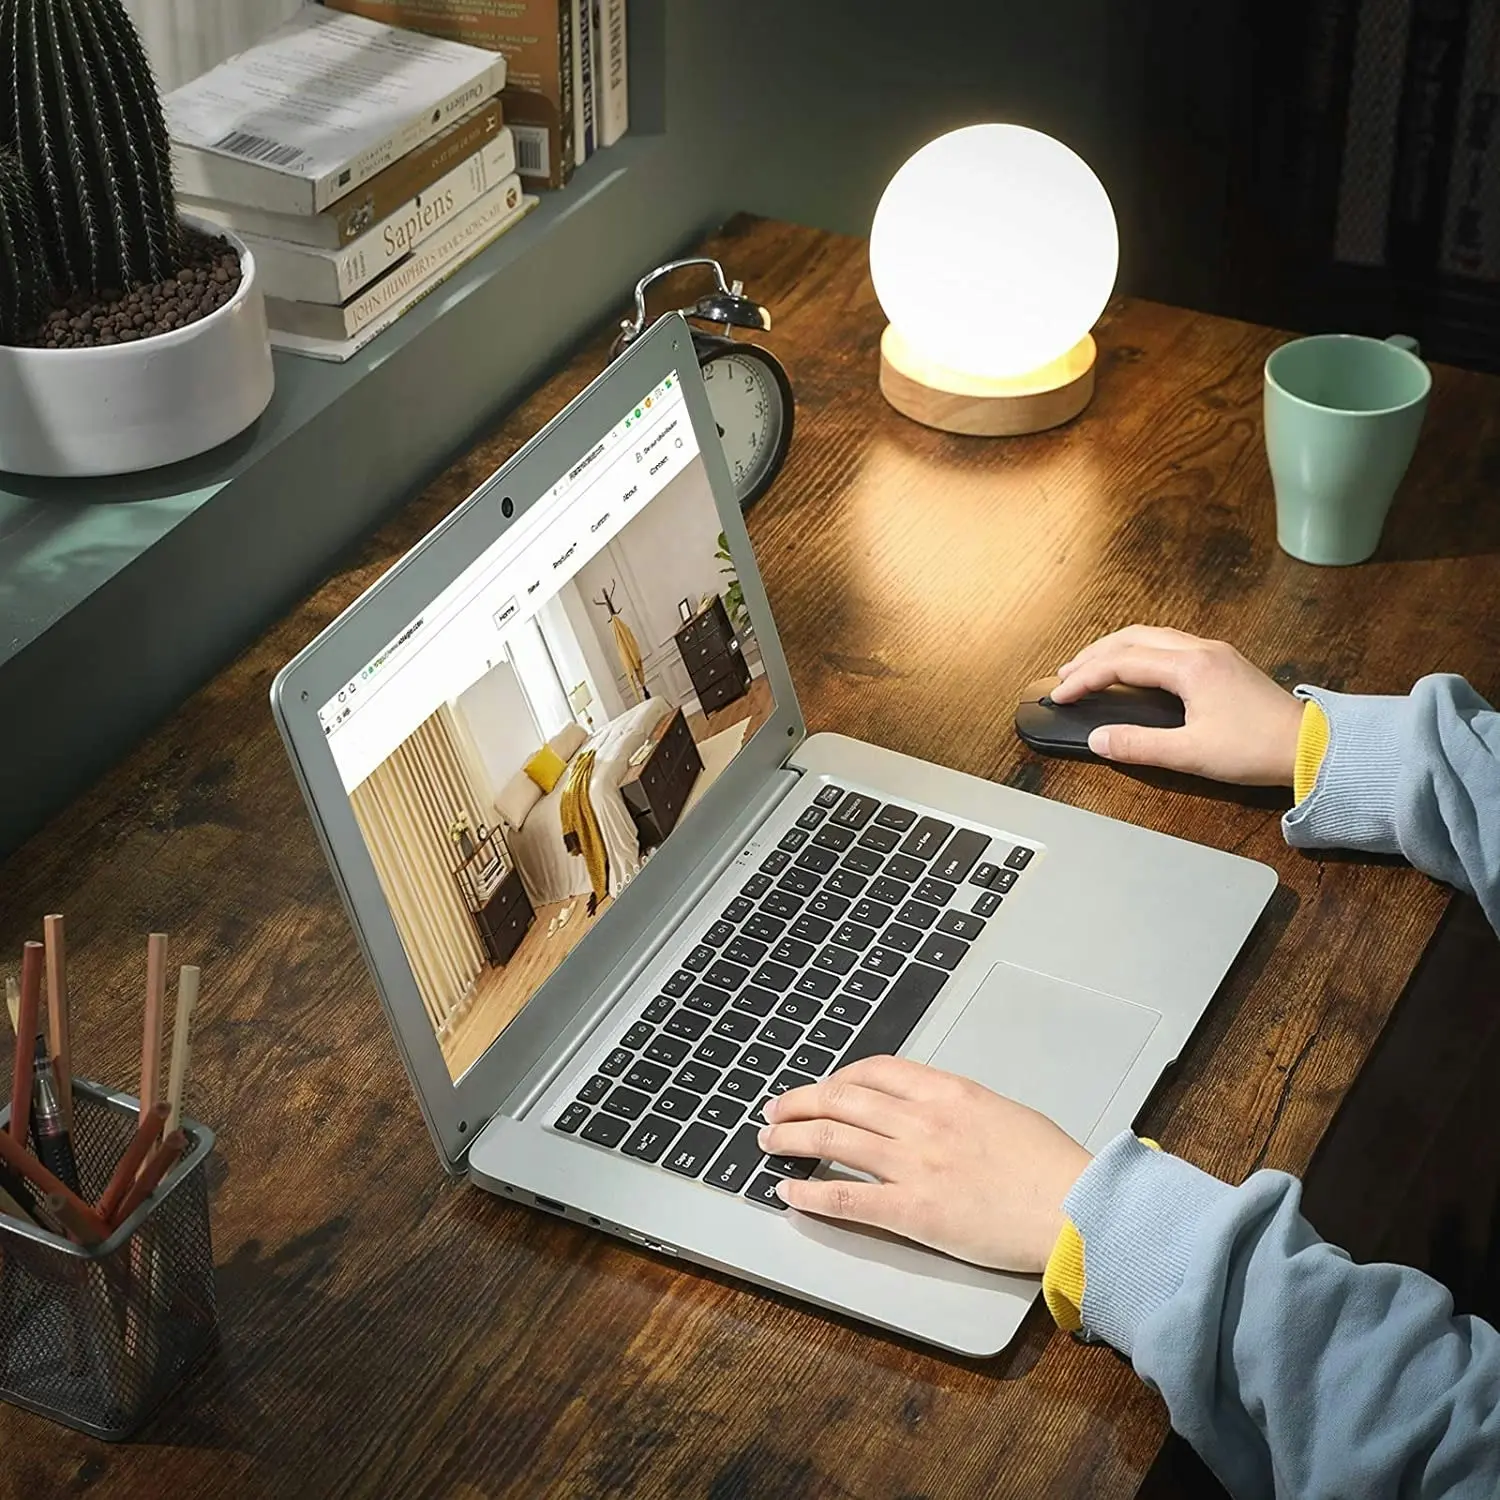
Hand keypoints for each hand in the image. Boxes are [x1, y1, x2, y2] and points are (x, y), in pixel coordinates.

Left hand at [757, 1056, 1091, 1273]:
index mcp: (947, 1091)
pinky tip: (788, 1191)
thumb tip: (927, 1108)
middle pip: (841, 1099)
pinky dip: (809, 1192)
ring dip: (790, 1138)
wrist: (1075, 1209)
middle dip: (798, 1101)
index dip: (837, 1076)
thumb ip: (957, 1106)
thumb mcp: (1001, 1111)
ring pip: (832, 1138)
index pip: (874, 1070)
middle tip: (773, 1110)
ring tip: (767, 1142)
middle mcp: (922, 1120)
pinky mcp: (912, 1212)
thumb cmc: (1051, 1165)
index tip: (822, 1086)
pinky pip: (846, 1197)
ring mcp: (914, 1164)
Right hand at [1048, 625, 1303, 784]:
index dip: (1084, 678)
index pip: (1120, 662)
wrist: (1311, 746)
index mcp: (1190, 667)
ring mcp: (1213, 653)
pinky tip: (1133, 669)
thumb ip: (1138, 745)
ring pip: (1151, 636)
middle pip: (1132, 638)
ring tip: (1091, 667)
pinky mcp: (1222, 663)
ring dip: (1116, 649)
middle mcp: (1200, 650)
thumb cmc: (1257, 749)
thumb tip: (1098, 739)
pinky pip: (1169, 644)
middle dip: (1093, 655)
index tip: (1060, 695)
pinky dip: (1139, 652)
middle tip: (1066, 675)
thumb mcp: (1190, 754)